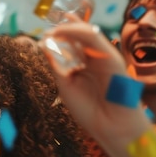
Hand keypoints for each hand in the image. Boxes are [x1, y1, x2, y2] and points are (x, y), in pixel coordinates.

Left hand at [41, 18, 147, 141]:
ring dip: (67, 29)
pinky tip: (63, 33)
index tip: (45, 31)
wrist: (111, 127)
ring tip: (52, 31)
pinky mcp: (112, 57)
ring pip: (87, 32)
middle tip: (46, 32)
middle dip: (62, 30)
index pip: (73, 42)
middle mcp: (95, 58)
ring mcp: (104, 56)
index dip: (60, 33)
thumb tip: (43, 45)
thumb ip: (57, 65)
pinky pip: (94, 38)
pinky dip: (77, 32)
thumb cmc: (90, 110)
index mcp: (85, 64)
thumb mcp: (66, 85)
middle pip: (79, 35)